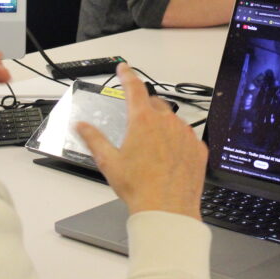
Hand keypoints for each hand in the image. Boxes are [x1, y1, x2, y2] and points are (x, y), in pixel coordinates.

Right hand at [76, 63, 206, 219]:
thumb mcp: (109, 162)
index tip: (124, 68)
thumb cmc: (140, 188)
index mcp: (143, 121)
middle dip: (144, 109)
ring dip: (162, 127)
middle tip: (137, 127)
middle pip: (154, 104)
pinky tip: (169, 159)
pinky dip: (178, 142)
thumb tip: (81, 126)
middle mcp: (167, 122)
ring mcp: (185, 134)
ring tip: (153, 152)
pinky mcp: (198, 148)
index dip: (127, 75)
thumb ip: (93, 139)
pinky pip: (187, 137)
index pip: (134, 88)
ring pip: (172, 121)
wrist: (168, 210)